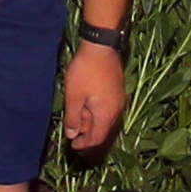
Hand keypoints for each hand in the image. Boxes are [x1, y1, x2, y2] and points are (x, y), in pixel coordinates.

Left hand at [62, 39, 128, 154]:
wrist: (101, 46)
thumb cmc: (85, 71)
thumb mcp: (74, 96)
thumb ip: (72, 118)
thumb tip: (72, 135)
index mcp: (106, 114)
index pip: (97, 138)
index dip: (85, 144)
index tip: (73, 145)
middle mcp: (116, 109)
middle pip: (102, 129)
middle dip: (87, 133)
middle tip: (72, 131)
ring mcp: (119, 99)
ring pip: (104, 118)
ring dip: (90, 121)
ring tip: (75, 116)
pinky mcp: (117, 90)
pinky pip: (107, 108)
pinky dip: (95, 111)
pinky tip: (85, 104)